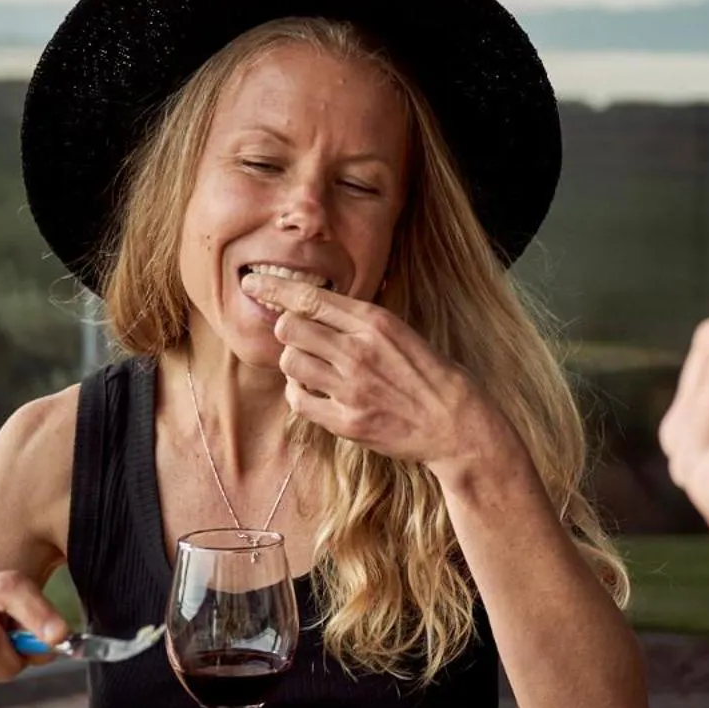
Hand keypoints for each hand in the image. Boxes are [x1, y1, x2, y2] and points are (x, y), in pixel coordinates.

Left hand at [245, 273, 497, 470]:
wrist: (456, 423)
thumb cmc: (430, 375)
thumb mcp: (402, 332)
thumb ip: (361, 321)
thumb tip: (317, 305)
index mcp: (376, 323)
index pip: (310, 298)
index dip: (274, 289)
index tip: (253, 284)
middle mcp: (359, 352)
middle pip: (290, 327)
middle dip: (287, 329)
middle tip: (299, 338)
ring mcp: (351, 388)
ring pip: (289, 363)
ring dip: (294, 362)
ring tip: (313, 367)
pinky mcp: (347, 422)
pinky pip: (298, 400)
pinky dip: (299, 393)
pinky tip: (313, 390)